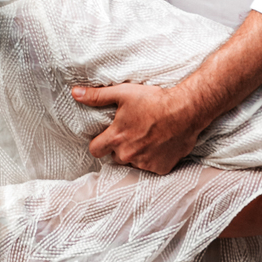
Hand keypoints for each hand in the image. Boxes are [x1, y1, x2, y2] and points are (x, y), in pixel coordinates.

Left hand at [71, 80, 204, 173]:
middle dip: (120, 147)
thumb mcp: (123, 93)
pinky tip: (160, 145)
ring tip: (148, 137)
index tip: (107, 136)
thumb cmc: (154, 100)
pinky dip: (154, 159)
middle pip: (115, 157)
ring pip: (133, 163)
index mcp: (116, 138)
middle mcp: (128, 155)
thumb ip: (97, 96)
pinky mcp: (161, 168)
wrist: (186, 110)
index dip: (99, 143)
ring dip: (137, 154)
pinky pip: (151, 167)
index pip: (95, 150)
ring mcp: (145, 164)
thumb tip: (75, 93)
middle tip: (132, 133)